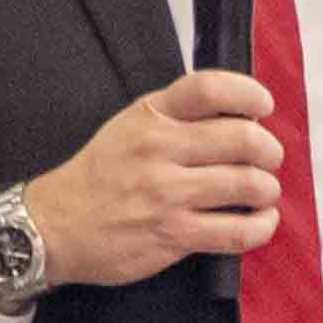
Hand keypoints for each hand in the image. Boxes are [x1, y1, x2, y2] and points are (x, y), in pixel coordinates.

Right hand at [28, 71, 287, 287]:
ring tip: (264, 192)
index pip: (210, 88)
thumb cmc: (99, 176)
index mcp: (150, 116)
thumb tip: (238, 115)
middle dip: (269, 150)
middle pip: (242, 138)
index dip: (249, 93)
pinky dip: (260, 227)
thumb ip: (176, 117)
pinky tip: (261, 221)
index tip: (263, 106)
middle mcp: (159, 149)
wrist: (54, 226)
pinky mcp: (172, 235)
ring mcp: (166, 194)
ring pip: (246, 185)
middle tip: (269, 158)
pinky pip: (236, 232)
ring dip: (267, 189)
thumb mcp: (127, 127)